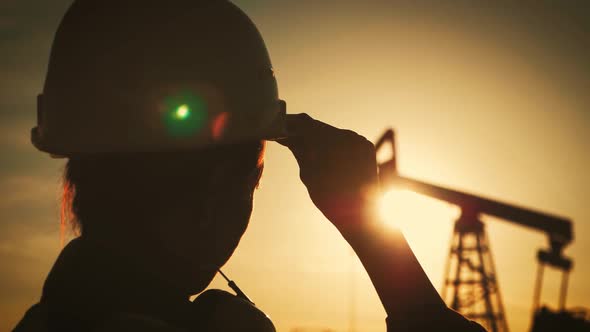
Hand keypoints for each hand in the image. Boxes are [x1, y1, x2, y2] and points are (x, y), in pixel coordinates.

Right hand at [277, 114, 378, 230]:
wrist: (360, 215)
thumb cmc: (329, 199)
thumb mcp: (307, 174)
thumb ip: (298, 149)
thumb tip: (284, 134)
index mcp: (329, 141)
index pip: (304, 123)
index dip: (290, 124)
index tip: (278, 128)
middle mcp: (346, 135)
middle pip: (319, 127)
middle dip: (303, 132)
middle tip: (287, 138)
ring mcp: (359, 139)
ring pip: (332, 133)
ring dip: (318, 138)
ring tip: (305, 148)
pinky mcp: (367, 145)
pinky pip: (346, 140)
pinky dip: (334, 145)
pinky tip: (325, 155)